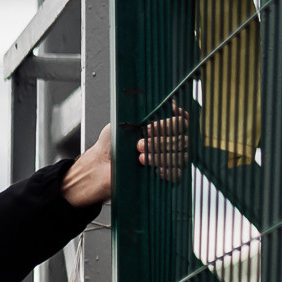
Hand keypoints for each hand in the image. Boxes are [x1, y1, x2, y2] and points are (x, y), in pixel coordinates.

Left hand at [62, 108, 192, 206]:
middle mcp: (168, 141)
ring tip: (140, 156)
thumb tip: (161, 105)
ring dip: (160, 154)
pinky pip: (176, 173)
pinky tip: (152, 168)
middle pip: (182, 137)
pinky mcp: (165, 175)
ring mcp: (168, 158)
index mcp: (162, 126)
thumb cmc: (111, 143)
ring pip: (180, 155)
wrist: (99, 166)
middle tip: (141, 142)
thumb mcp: (124, 121)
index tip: (150, 126)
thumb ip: (143, 112)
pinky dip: (166, 170)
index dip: (170, 122)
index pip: (181, 120)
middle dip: (161, 139)